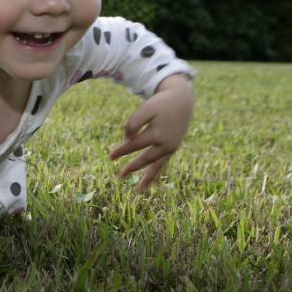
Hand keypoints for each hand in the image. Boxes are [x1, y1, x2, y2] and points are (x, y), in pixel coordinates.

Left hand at [109, 73, 193, 191]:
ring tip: (138, 191)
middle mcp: (166, 144)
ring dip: (147, 178)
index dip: (122, 151)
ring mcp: (171, 147)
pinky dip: (156, 173)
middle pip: (145, 159)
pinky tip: (150, 184)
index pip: (135, 145)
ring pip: (156, 165)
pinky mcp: (173, 147)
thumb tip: (128, 138)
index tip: (110, 157)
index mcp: (158, 134)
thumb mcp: (145, 108)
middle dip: (132, 168)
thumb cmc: (160, 104)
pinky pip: (163, 163)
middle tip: (119, 177)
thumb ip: (133, 123)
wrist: (181, 101)